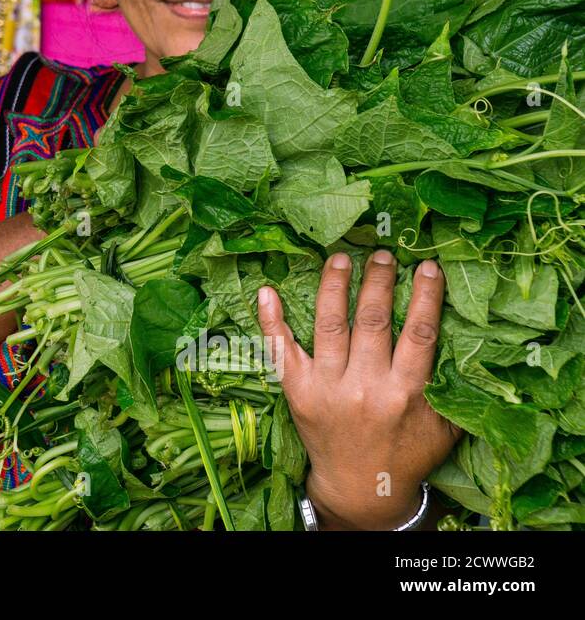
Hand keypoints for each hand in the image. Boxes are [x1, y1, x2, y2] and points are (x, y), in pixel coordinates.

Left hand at [257, 250, 462, 529]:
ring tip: (340, 258)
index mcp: (407, 394)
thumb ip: (456, 390)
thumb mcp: (444, 428)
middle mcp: (366, 387)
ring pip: (330, 326)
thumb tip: (476, 346)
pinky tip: (266, 291)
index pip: (419, 334)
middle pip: (373, 321)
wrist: (360, 487)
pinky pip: (281, 351)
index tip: (427, 266)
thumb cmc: (406, 452)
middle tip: (381, 253)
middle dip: (378, 281)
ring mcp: (328, 387)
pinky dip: (272, 321)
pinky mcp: (298, 392)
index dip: (425, 297)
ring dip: (334, 287)